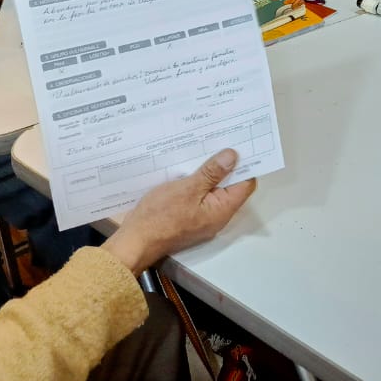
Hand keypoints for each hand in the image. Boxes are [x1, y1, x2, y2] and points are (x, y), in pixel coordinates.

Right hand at [102, 149, 254, 273]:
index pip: (245, 185)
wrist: (135, 240)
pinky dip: (197, 180)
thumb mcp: (188, 189)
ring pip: (213, 189)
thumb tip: (233, 157)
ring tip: (205, 147)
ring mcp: (202, 216)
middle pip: (230, 186)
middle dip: (227, 164)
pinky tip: (190, 164)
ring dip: (210, 171)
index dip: (246, 164)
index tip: (240, 143)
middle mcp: (216, 215)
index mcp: (222, 210)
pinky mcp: (188, 215)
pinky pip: (199, 195)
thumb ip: (212, 173)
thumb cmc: (160, 216)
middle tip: (222, 139)